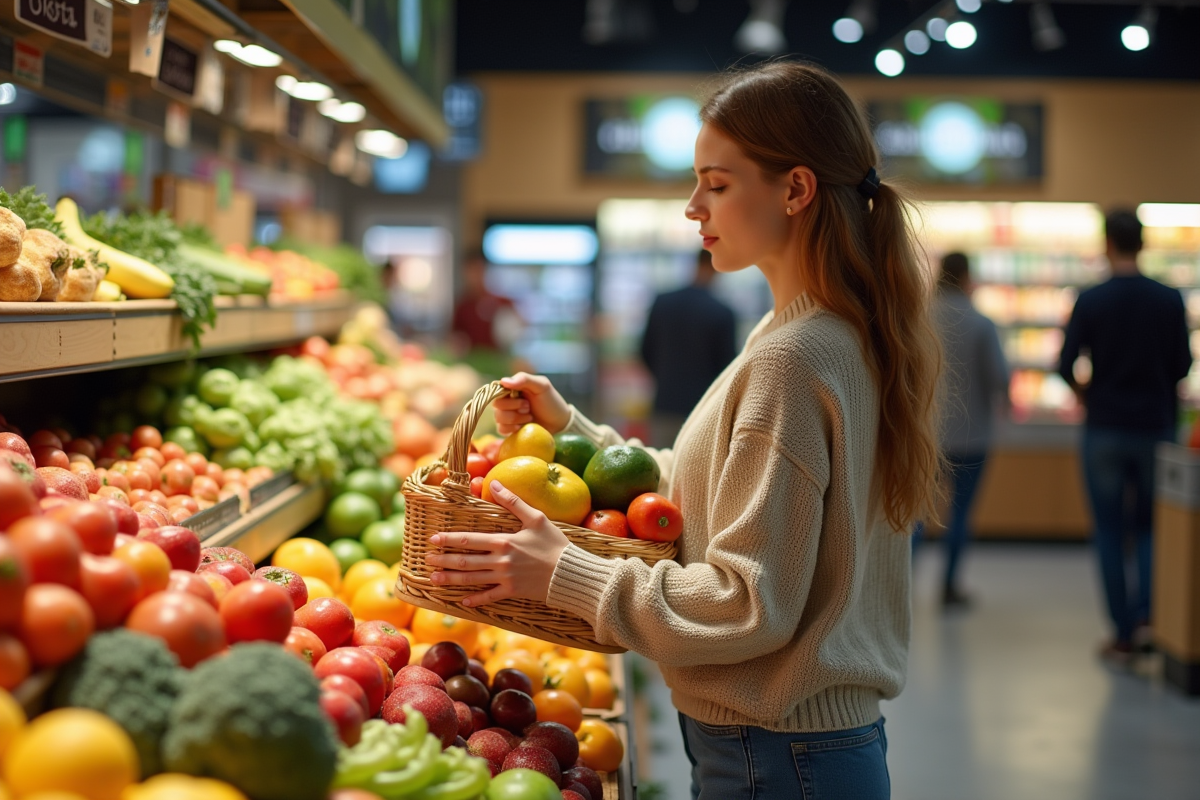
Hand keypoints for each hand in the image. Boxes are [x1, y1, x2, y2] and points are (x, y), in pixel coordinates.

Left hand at [425, 480, 569, 606]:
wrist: (570, 573)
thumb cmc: (555, 543)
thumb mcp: (536, 518)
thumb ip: (513, 501)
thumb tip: (494, 481)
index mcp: (503, 542)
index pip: (469, 540)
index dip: (449, 539)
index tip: (433, 539)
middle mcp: (500, 561)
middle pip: (465, 561)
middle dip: (444, 560)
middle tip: (427, 560)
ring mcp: (505, 579)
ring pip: (472, 579)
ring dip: (451, 579)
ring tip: (434, 579)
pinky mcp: (513, 592)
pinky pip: (490, 597)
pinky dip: (476, 599)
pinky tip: (462, 601)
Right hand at [493, 372, 570, 434]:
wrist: (559, 422)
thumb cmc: (551, 401)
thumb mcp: (542, 385)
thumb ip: (524, 379)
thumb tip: (503, 381)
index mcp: (512, 388)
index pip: (496, 390)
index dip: (508, 396)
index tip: (523, 399)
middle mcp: (507, 401)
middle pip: (497, 405)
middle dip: (514, 408)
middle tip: (528, 407)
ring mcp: (507, 415)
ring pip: (498, 418)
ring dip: (515, 418)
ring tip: (529, 417)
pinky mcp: (509, 428)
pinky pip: (501, 429)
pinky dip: (511, 429)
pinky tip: (522, 427)